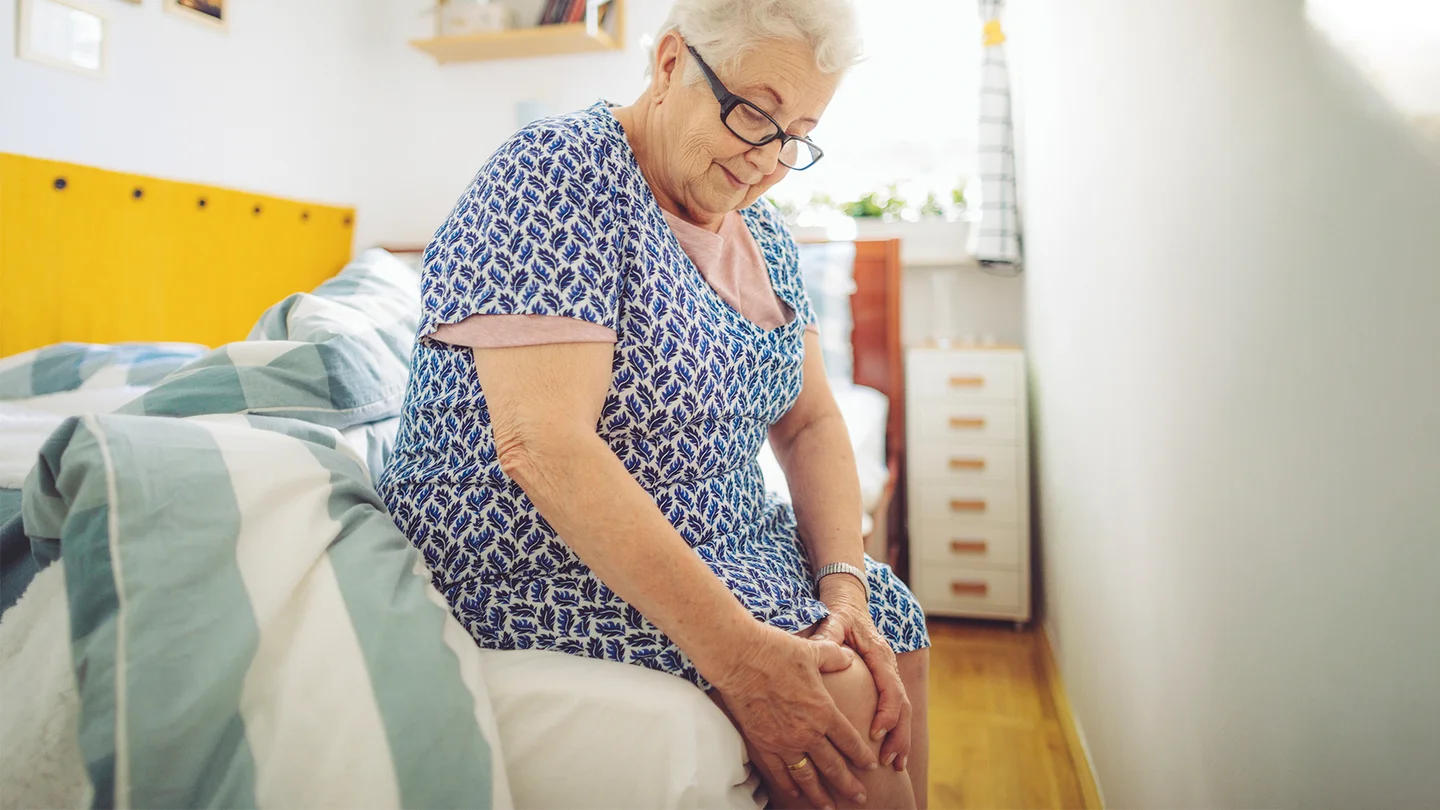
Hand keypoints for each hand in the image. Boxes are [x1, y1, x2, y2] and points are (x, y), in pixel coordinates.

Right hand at [712, 624, 878, 808]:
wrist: (740, 658)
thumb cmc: (777, 651)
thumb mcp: (814, 651)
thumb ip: (834, 657)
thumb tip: (847, 657)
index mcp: (823, 711)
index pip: (849, 741)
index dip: (861, 756)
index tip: (871, 767)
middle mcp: (806, 732)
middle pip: (832, 766)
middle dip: (848, 784)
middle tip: (860, 798)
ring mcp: (783, 741)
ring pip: (806, 776)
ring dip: (820, 795)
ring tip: (829, 808)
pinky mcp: (762, 743)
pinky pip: (778, 772)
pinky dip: (787, 785)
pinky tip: (794, 794)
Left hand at [812, 573, 912, 771]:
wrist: (849, 600)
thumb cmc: (840, 611)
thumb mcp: (834, 620)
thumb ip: (829, 635)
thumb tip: (820, 646)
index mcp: (880, 655)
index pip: (891, 688)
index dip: (887, 713)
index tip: (876, 734)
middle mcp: (890, 667)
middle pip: (903, 705)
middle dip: (898, 735)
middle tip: (888, 761)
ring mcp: (890, 675)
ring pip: (904, 711)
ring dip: (901, 738)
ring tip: (895, 765)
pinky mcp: (885, 682)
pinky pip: (896, 710)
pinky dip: (896, 732)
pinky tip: (891, 753)